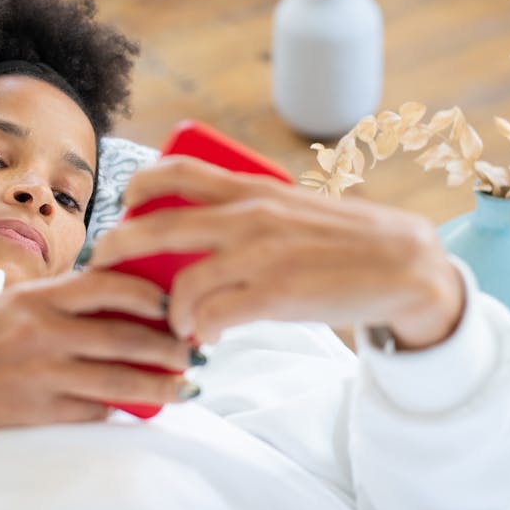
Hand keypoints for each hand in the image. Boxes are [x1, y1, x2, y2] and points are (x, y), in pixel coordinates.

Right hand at [0, 270, 196, 444]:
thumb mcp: (8, 303)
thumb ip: (57, 301)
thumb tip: (113, 298)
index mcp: (36, 298)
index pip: (109, 285)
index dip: (151, 294)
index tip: (175, 302)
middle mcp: (43, 333)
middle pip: (126, 336)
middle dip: (171, 345)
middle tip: (197, 349)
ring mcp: (42, 376)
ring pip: (120, 382)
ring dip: (162, 385)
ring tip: (188, 386)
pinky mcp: (37, 413)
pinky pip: (92, 411)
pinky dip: (118, 408)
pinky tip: (138, 408)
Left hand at [89, 157, 463, 348]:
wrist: (404, 264)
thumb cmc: (345, 238)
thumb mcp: (293, 208)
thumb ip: (250, 213)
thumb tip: (201, 231)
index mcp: (253, 188)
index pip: (178, 170)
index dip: (139, 183)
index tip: (124, 202)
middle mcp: (250, 216)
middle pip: (157, 228)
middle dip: (117, 248)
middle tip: (105, 265)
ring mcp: (260, 257)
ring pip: (181, 286)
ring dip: (167, 312)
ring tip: (174, 324)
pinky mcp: (275, 295)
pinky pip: (212, 318)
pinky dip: (199, 332)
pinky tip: (205, 338)